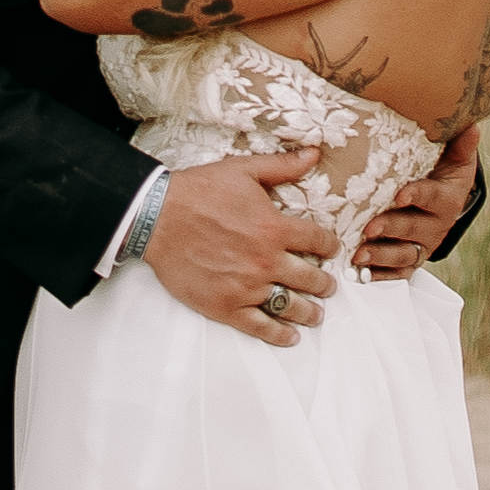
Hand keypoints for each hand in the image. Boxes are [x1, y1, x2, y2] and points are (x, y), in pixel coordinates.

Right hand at [145, 149, 334, 344]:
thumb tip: (313, 153)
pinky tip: (290, 336)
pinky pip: (260, 326)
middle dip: (324, 284)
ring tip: (316, 314)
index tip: (331, 250)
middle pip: (310, 279)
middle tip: (328, 287)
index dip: (329, 246)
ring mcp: (247, 287)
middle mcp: (266, 261)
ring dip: (309, 312)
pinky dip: (278, 334)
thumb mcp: (243, 170)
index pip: (318, 242)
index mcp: (275, 228)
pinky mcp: (225, 305)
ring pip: (291, 306)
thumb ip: (282, 166)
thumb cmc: (198, 192)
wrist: (158, 218)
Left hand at [352, 122, 479, 276]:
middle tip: (369, 227)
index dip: (418, 195)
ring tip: (360, 254)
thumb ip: (461, 144)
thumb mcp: (456, 158)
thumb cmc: (444, 173)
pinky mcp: (412, 260)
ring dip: (381, 255)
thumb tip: (472, 126)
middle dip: (391, 228)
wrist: (444, 200)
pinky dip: (381, 275)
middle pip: (413, 229)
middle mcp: (436, 225)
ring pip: (404, 254)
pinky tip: (363, 275)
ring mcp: (423, 245)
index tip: (400, 194)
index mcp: (447, 199)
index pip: (433, 197)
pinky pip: (398, 272)